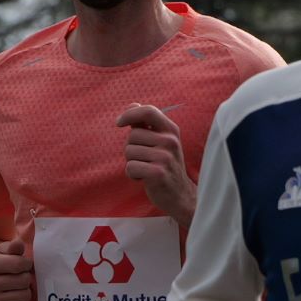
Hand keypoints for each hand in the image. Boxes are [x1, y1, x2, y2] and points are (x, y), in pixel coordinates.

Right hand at [0, 237, 34, 300]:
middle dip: (26, 278)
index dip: (26, 264)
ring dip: (25, 292)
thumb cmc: (0, 267)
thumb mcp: (4, 252)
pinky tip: (15, 300)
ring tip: (18, 288)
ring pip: (25, 297)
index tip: (23, 265)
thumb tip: (19, 244)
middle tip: (20, 278)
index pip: (20, 264)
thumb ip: (13, 247)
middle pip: (24, 281)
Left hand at [119, 105, 192, 226]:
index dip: (130, 114)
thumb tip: (132, 105)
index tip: (119, 123)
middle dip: (131, 149)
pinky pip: (130, 167)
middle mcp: (170, 141)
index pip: (148, 111)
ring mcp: (165, 157)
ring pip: (129, 152)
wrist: (180, 196)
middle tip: (145, 160)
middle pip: (132, 135)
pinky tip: (144, 179)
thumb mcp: (160, 142)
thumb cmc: (166, 167)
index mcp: (171, 130)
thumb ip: (146, 124)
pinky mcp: (158, 173)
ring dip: (132, 163)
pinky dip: (132, 175)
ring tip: (146, 170)